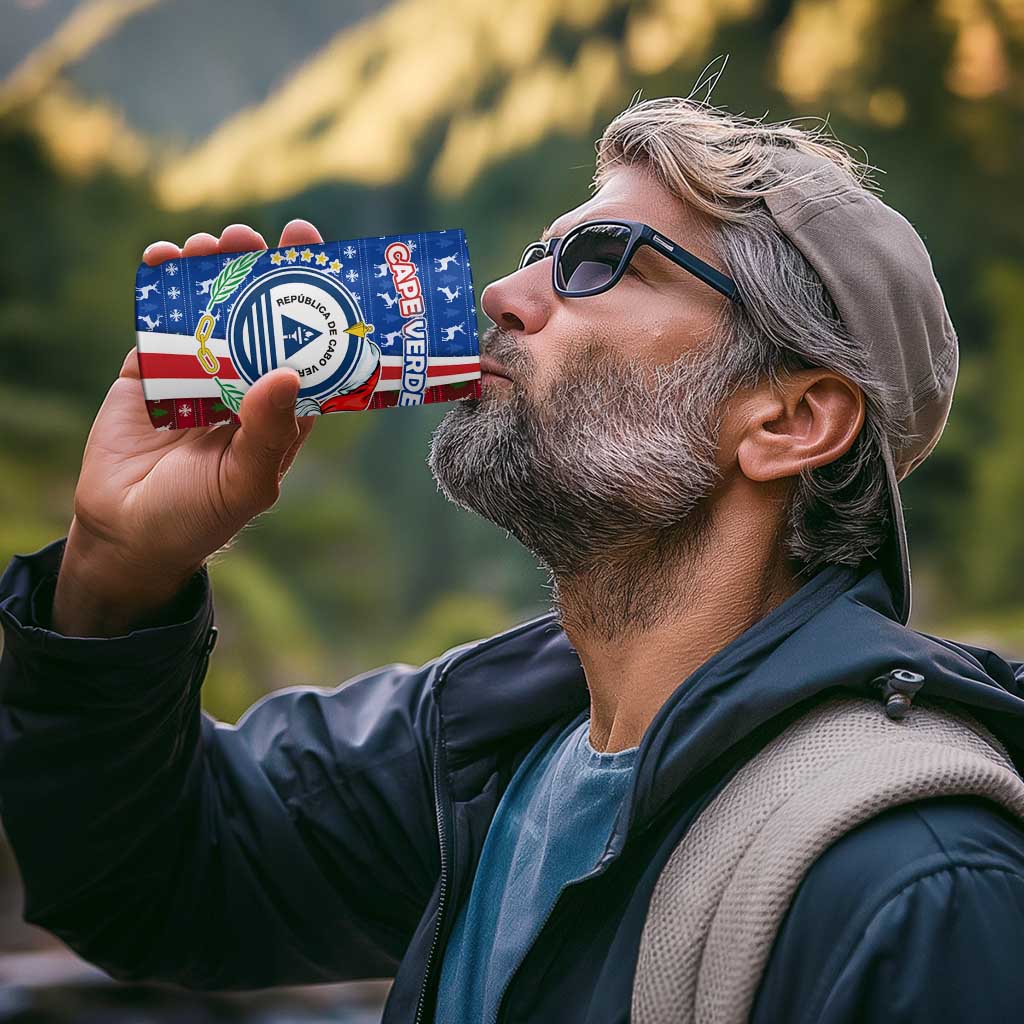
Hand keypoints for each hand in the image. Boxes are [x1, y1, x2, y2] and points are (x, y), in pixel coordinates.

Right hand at [52, 220, 323, 636]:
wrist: (127, 533)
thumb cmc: (200, 516)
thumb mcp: (246, 481)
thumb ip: (267, 431)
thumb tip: (288, 372)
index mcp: (281, 407)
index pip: (307, 345)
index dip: (314, 300)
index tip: (316, 255)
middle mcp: (245, 382)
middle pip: (260, 314)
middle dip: (259, 271)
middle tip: (255, 238)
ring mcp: (198, 372)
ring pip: (211, 308)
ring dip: (212, 270)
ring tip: (212, 244)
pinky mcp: (151, 369)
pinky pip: (159, 320)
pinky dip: (160, 286)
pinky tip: (163, 258)